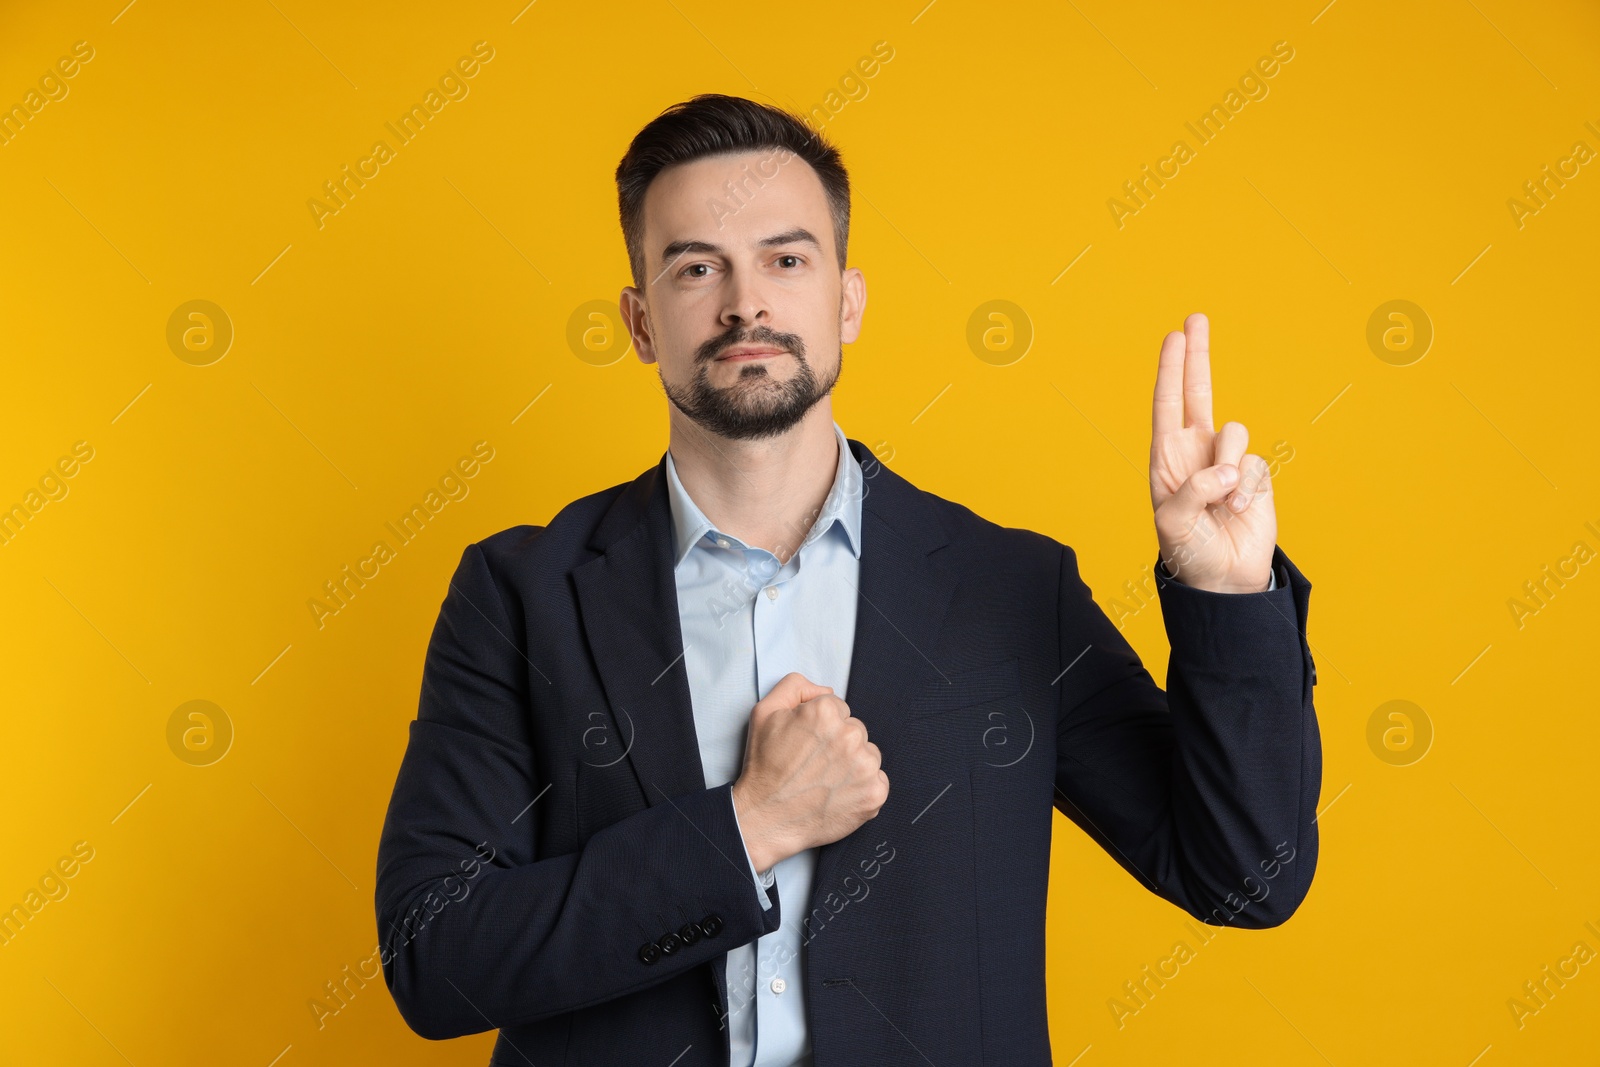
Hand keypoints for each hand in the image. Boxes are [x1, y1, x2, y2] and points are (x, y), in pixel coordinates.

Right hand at [731, 672, 888, 871]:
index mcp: (825, 712)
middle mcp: (850, 735)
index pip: (838, 709)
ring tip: (825, 781)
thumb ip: (795, 687)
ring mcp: (865, 766)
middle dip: (838, 743)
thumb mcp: (765, 712)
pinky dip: (863, 787)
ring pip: (868, 754)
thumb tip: (826, 689)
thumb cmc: (764, 768)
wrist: (766, 817)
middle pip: (855, 730)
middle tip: (814, 765)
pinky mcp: (874, 793)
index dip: (820, 727)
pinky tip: (838, 794)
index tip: (807, 745)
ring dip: (853, 764)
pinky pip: (878, 781)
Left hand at [1149, 313, 1275, 592]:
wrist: (1222, 579)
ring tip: (1222, 502)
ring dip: (1230, 465)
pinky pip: (1256, 463)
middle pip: (1198, 392)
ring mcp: (1227, 462)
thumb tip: (1226, 469)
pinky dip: (1248, 489)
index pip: (1167, 404)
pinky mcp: (1254, 476)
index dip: (1170, 370)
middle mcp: (1196, 452)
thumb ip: (1192, 490)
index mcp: (1167, 458)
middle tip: (1195, 319)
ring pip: (1235, 432)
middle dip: (1197, 356)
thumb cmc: (1186, 551)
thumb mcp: (1172, 523)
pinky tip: (1239, 512)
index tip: (1174, 336)